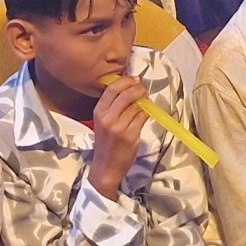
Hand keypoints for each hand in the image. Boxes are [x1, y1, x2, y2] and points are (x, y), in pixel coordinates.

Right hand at [86, 75, 151, 198]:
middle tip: (143, 89)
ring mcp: (119, 127)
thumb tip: (130, 86)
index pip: (112, 88)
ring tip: (146, 101)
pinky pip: (142, 117)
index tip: (135, 79)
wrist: (106, 167)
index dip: (126, 80)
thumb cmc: (106, 143)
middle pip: (126, 94)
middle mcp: (107, 118)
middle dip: (138, 88)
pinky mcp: (130, 135)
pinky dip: (147, 112)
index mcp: (99, 112)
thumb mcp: (103, 122)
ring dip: (145, 101)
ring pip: (137, 105)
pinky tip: (147, 113)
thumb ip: (113, 106)